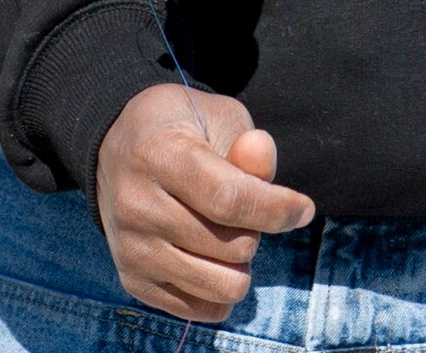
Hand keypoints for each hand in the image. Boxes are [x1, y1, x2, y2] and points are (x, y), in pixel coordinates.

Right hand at [96, 85, 314, 324]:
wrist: (120, 148)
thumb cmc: (184, 128)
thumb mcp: (219, 117)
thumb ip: (248, 146)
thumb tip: (265, 164)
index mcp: (156, 154)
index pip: (228, 199)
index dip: (277, 208)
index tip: (304, 208)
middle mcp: (136, 206)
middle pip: (230, 246)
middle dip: (257, 229)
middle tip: (243, 205)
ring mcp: (130, 248)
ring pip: (220, 284)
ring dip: (241, 262)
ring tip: (228, 232)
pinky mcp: (132, 280)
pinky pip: (200, 309)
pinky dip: (221, 288)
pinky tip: (214, 257)